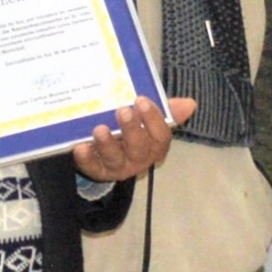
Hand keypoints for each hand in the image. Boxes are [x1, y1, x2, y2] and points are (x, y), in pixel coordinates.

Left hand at [71, 96, 195, 184]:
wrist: (107, 149)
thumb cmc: (132, 128)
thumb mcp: (147, 117)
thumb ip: (166, 109)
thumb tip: (190, 104)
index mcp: (154, 145)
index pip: (161, 135)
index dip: (153, 119)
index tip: (141, 100)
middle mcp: (139, 159)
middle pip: (139, 148)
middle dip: (132, 130)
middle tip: (122, 111)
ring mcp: (117, 166)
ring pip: (115, 159)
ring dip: (108, 144)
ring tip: (99, 129)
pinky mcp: (97, 171)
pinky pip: (92, 167)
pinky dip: (86, 158)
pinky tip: (81, 147)